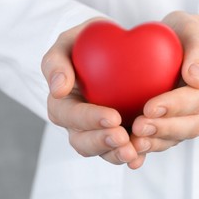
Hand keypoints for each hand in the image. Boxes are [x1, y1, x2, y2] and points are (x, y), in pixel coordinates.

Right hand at [41, 18, 139, 166]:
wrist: (113, 46)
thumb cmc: (87, 42)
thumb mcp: (68, 42)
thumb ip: (56, 62)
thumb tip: (57, 89)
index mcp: (63, 103)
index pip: (68, 115)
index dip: (88, 119)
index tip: (112, 117)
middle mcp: (78, 122)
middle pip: (83, 141)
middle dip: (102, 142)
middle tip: (122, 137)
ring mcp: (99, 131)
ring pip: (103, 151)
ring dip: (116, 154)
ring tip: (134, 151)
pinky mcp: (120, 134)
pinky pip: (123, 150)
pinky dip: (132, 155)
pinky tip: (142, 156)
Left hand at [129, 11, 198, 167]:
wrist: (182, 43)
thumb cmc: (188, 32)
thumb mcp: (194, 29)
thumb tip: (197, 78)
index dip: (177, 106)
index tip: (150, 107)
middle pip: (193, 124)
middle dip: (165, 128)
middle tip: (138, 127)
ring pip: (181, 136)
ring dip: (157, 141)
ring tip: (133, 143)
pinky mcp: (182, 124)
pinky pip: (169, 140)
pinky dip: (152, 145)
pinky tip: (133, 148)